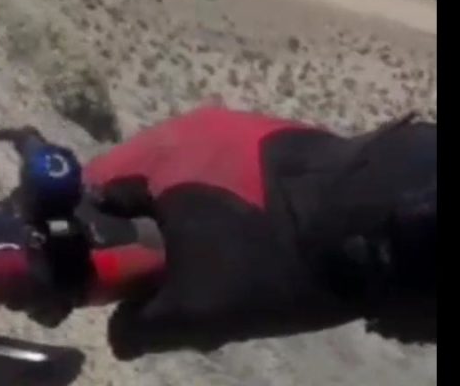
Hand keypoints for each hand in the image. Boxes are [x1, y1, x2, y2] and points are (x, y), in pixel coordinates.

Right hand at [86, 106, 435, 359]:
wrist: (367, 222)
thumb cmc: (267, 261)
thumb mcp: (197, 311)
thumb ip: (141, 324)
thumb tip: (117, 333)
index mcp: (151, 164)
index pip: (92, 197)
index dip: (95, 240)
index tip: (116, 274)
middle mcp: (180, 131)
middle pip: (141, 186)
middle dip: (147, 230)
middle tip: (170, 274)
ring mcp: (231, 127)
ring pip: (187, 177)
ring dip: (189, 215)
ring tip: (217, 258)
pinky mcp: (271, 134)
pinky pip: (228, 171)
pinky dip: (228, 200)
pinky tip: (255, 234)